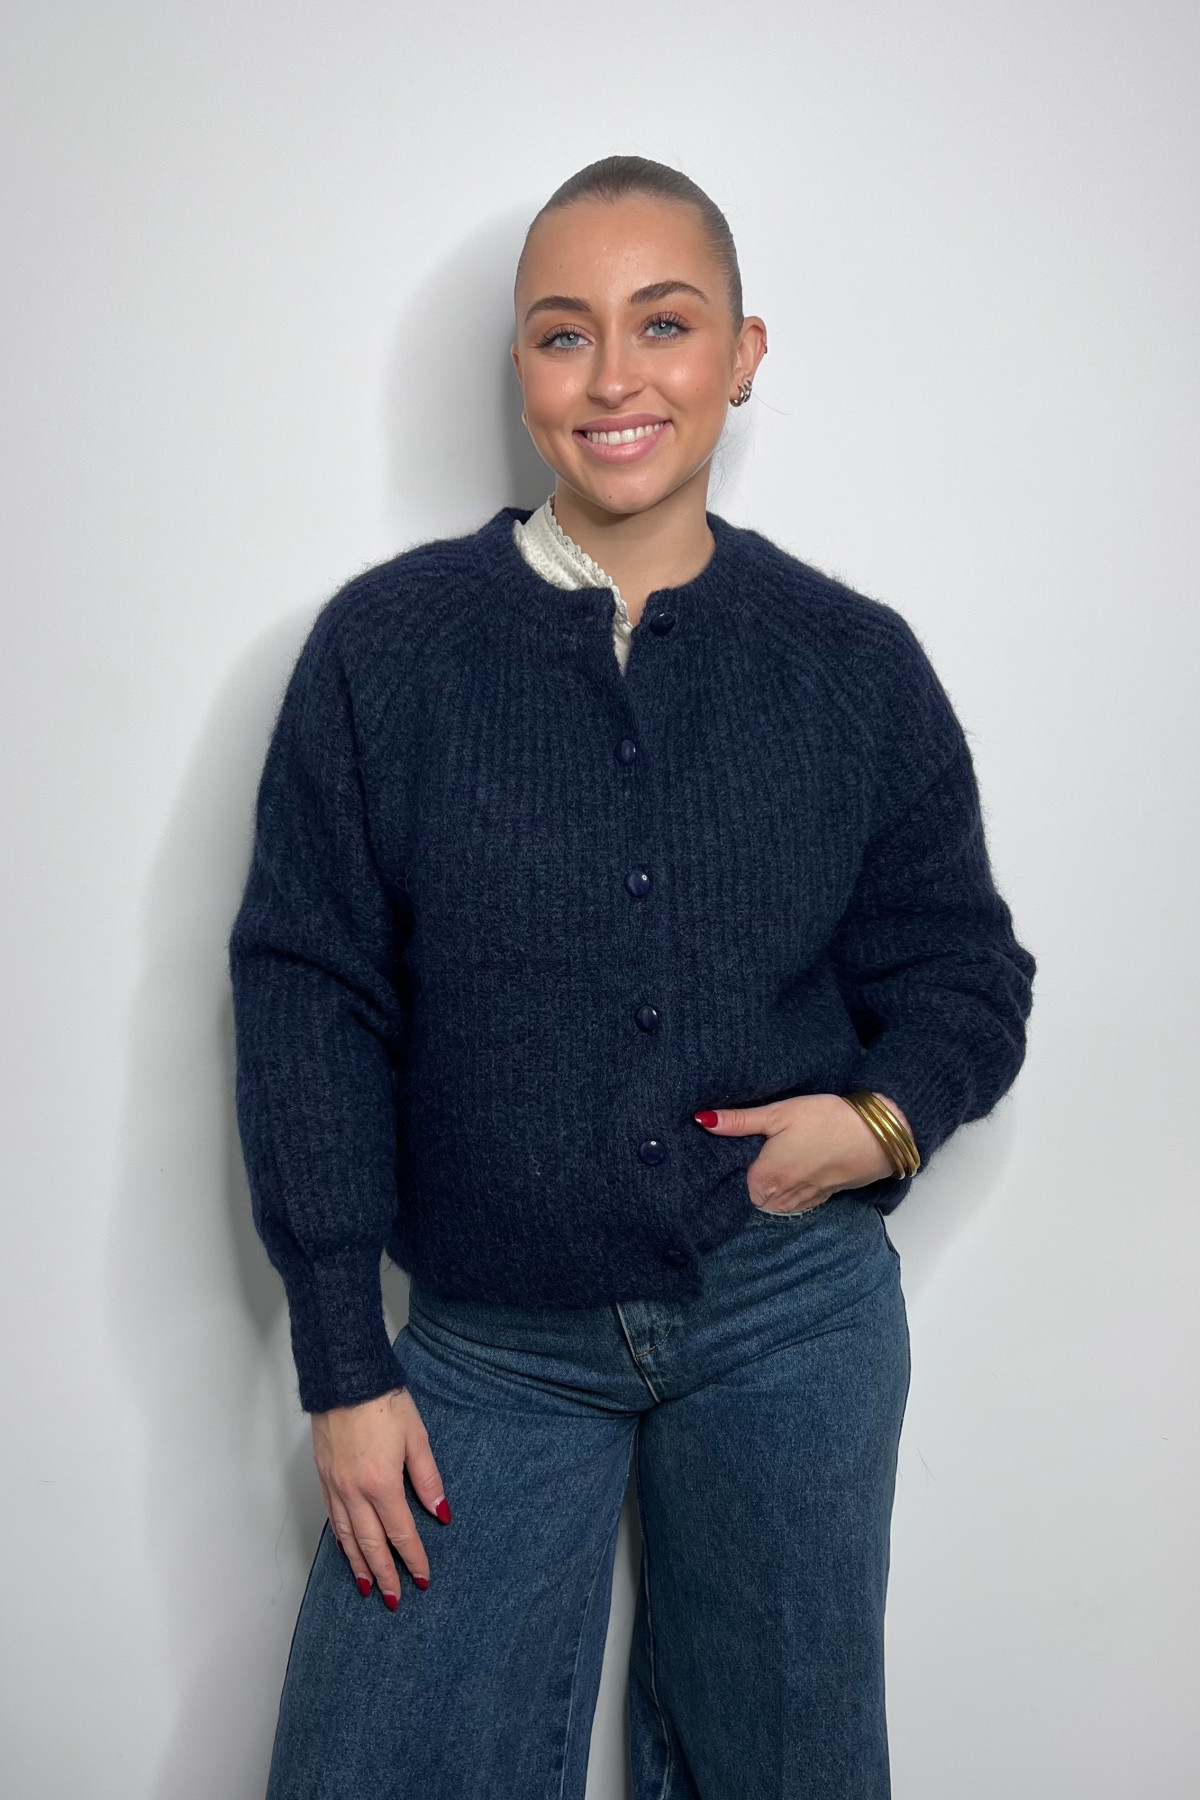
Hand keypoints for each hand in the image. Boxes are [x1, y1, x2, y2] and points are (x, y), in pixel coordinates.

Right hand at [310, 1387, 449, 1608]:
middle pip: (371, 1544)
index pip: (400, 1533)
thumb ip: (428, 1478)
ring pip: (348, 1536)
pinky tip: (347, 1549)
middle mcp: (355, 1491)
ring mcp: (335, 1485)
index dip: (412, 1559)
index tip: (421, 1579)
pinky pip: (333, 1517)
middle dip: (385, 1574)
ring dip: (359, 1564)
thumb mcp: (417, 1437)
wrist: (345, 1377)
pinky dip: (341, 1540)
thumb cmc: (384, 1402)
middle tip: (394, 1599)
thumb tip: (440, 1511)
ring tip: (368, 1587)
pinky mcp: (323, 1476)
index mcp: (382, 1484)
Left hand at [695, 1092, 910, 1215]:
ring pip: (772, 1205)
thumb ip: (740, 1121)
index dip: (725, 1175)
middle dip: (743, 1186)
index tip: (721, 1161)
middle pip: (751, 1199)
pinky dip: (786, 1195)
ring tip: (764, 1169)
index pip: (731, 1188)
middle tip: (741, 1162)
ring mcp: (803, 1200)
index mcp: (764, 1178)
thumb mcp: (779, 1113)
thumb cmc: (825, 1120)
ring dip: (765, 1193)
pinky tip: (788, 1176)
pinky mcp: (821, 1198)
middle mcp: (780, 1196)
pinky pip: (794, 1204)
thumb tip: (702, 1120)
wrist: (876, 1136)